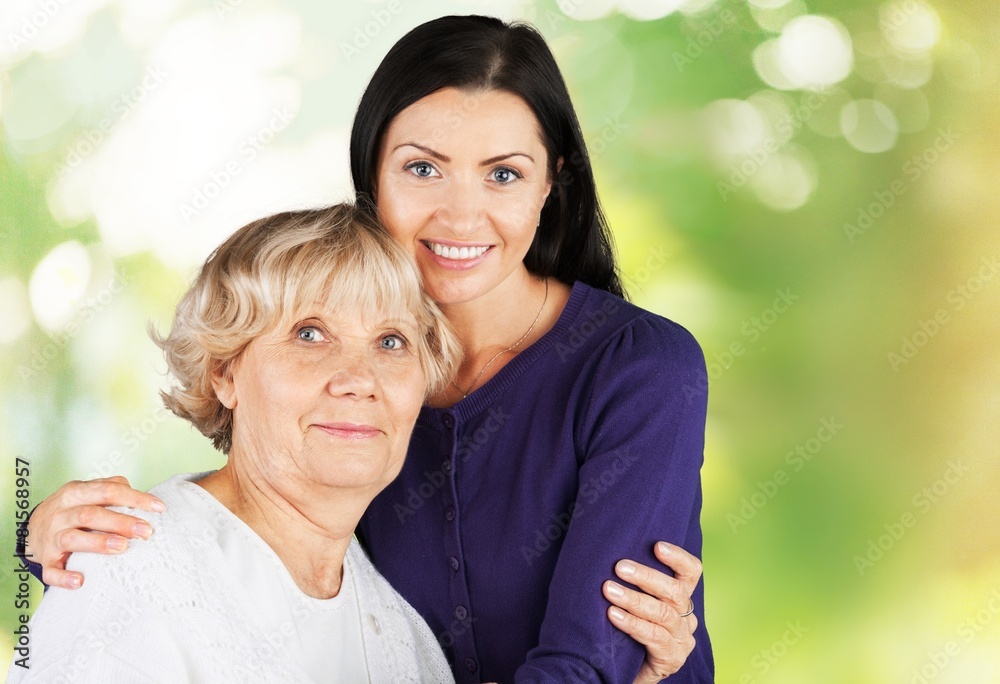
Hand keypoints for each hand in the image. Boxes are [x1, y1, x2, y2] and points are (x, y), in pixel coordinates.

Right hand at [25, 476, 164, 588]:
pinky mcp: (46, 560)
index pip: (108, 491)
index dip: (135, 498)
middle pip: (90, 515)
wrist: (33, 528)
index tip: (159, 508)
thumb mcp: (87, 492)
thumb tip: (140, 495)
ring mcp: (51, 538)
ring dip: (97, 543)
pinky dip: (63, 577)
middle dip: (120, 522)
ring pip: (71, 539)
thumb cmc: (73, 509)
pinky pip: (51, 570)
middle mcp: (61, 514)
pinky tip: (80, 581)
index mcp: (75, 493)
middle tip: (146, 531)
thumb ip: (111, 488)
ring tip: (122, 548)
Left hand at [602, 541, 701, 682]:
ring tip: (609, 589)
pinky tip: (613, 615)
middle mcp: (686, 618)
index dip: (678, 557)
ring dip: (634, 599)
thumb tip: (610, 554)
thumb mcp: (638, 604)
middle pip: (675, 592)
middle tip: (620, 567)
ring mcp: (681, 640)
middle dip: (646, 576)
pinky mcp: (672, 659)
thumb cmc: (632, 631)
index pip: (691, 573)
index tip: (657, 545)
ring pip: (663, 614)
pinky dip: (632, 624)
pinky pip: (654, 637)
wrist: (631, 672)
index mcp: (681, 600)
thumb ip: (635, 584)